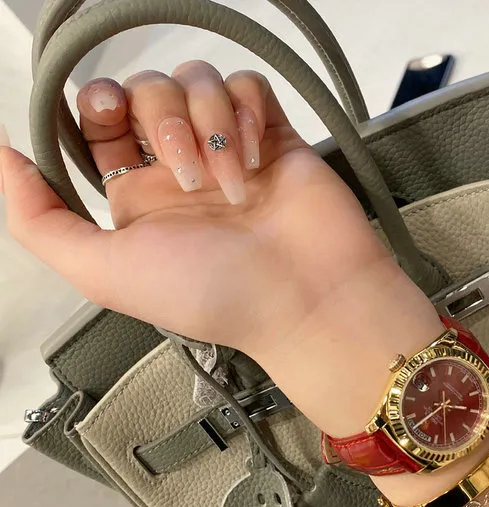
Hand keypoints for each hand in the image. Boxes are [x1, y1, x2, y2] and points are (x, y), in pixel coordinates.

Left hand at [0, 62, 442, 434]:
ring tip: (226, 183)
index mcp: (137, 198)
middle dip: (154, 119)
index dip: (95, 109)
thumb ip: (38, 221)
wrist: (306, 300)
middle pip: (144, 90)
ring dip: (203, 124)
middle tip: (180, 173)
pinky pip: (246, 86)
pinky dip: (243, 116)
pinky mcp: (273, 136)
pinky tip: (252, 161)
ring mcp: (228, 150)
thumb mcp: (105, 272)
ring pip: (194, 81)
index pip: (99, 124)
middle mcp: (180, 168)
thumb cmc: (213, 295)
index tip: (109, 121)